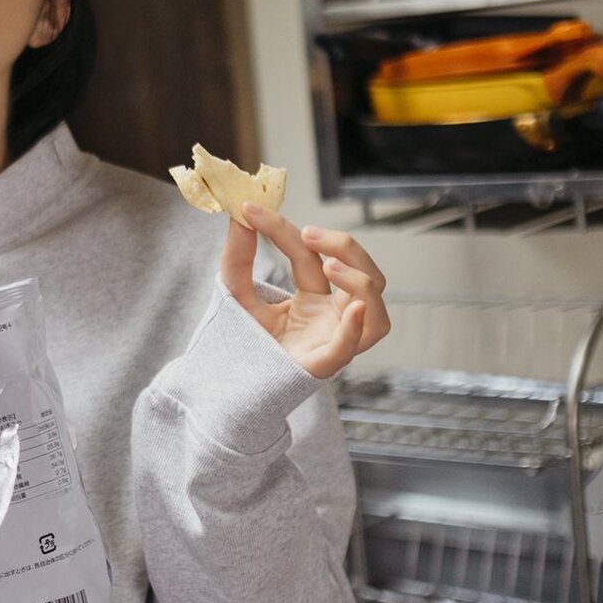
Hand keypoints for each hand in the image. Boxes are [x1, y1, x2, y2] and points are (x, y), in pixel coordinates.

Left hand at [221, 205, 390, 378]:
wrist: (227, 392)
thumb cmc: (242, 347)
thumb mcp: (235, 297)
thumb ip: (236, 260)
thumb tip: (236, 217)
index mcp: (313, 299)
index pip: (310, 255)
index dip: (283, 229)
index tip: (251, 209)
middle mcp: (332, 317)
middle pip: (364, 276)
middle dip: (344, 247)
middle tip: (307, 232)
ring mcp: (333, 340)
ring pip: (374, 308)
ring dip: (360, 281)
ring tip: (328, 266)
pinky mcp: (323, 365)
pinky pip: (352, 346)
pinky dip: (356, 327)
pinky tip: (353, 308)